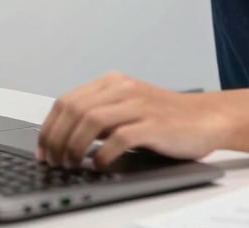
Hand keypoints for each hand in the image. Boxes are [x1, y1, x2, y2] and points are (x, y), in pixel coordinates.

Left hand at [36, 72, 226, 167]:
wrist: (206, 118)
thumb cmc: (164, 119)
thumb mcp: (127, 109)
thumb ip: (99, 116)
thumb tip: (61, 139)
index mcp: (113, 82)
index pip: (67, 100)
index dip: (48, 127)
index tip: (42, 151)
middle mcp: (123, 88)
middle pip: (74, 110)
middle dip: (57, 140)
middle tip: (54, 163)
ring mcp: (139, 104)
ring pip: (91, 121)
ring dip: (74, 147)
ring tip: (72, 165)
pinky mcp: (154, 124)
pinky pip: (119, 138)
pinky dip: (103, 155)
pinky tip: (100, 166)